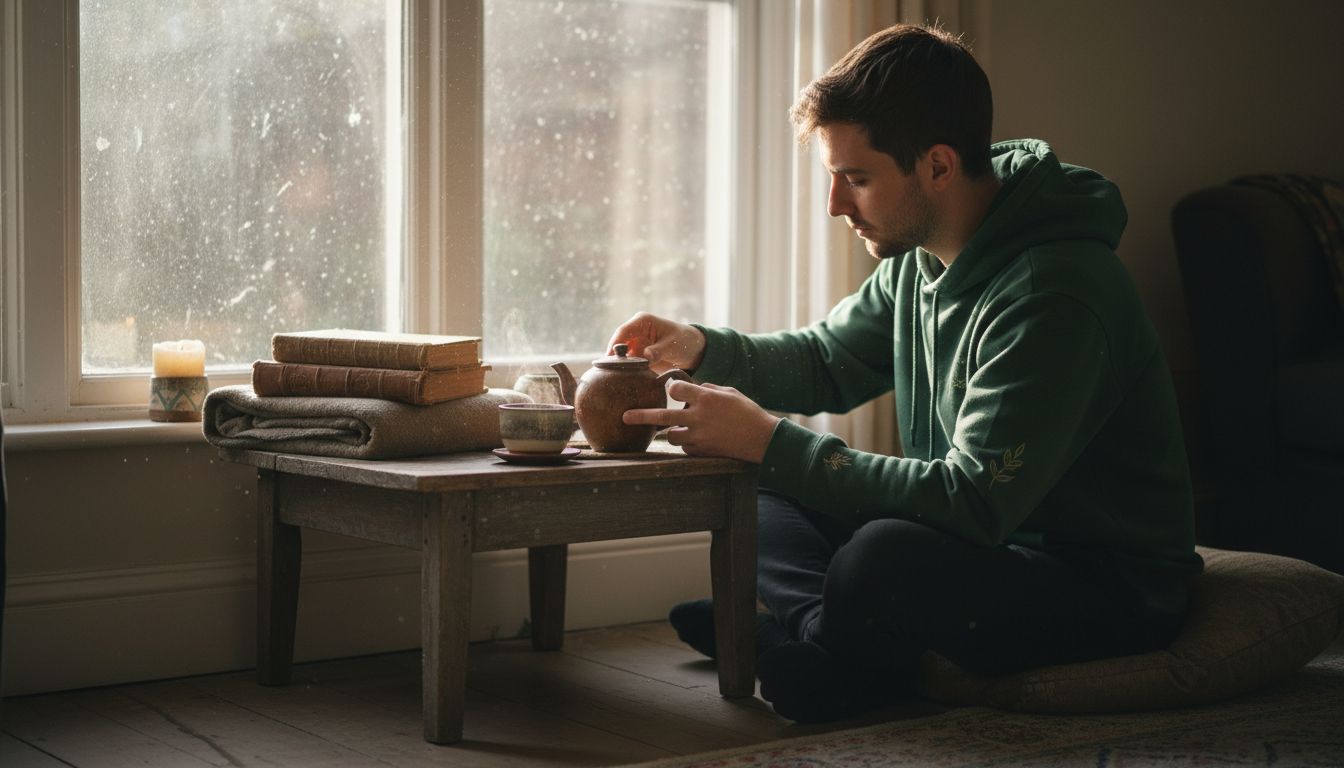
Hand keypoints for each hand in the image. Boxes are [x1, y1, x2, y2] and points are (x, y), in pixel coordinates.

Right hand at [607, 312, 706, 372]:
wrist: (693, 351)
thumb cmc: (684, 341)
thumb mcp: (673, 345)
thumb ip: (659, 350)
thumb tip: (646, 355)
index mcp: (642, 322)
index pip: (623, 332)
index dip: (614, 344)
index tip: (609, 358)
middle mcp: (635, 332)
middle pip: (617, 344)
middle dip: (613, 357)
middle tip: (610, 372)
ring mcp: (635, 345)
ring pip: (620, 356)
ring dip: (618, 366)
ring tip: (616, 378)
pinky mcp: (637, 356)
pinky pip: (627, 365)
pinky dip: (625, 372)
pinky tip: (623, 381)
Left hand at [624, 380, 779, 462]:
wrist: (762, 439)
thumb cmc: (747, 412)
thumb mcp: (729, 392)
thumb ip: (706, 390)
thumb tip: (691, 389)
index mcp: (705, 398)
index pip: (675, 388)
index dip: (672, 387)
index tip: (674, 389)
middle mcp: (698, 417)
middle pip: (661, 416)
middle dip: (640, 416)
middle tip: (624, 417)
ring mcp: (699, 437)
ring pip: (672, 434)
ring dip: (673, 431)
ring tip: (683, 428)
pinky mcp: (702, 452)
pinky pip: (686, 447)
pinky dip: (688, 443)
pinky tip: (701, 439)